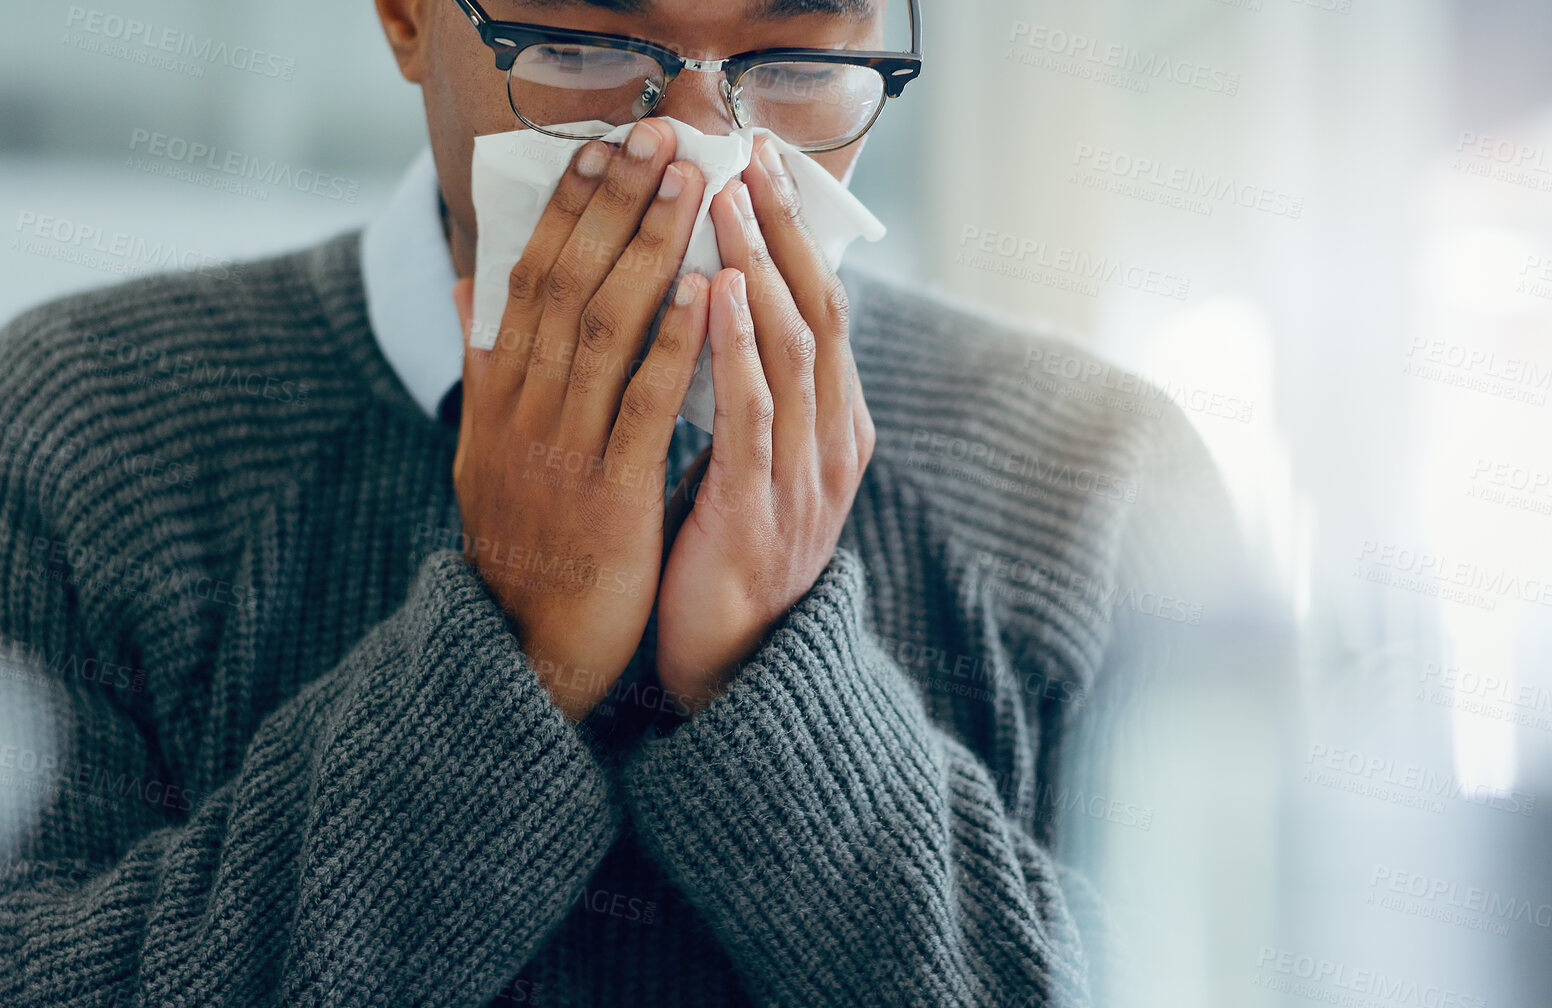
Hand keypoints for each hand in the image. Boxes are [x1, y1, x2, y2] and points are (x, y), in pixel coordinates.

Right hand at [452, 119, 710, 721]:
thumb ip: (483, 363)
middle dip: (613, 206)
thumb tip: (466, 282)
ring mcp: (560, 451)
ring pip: (603, 329)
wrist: (524, 649)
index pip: (525, 279)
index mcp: (495, 395)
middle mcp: (519, 411)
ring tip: (689, 188)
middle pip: (564, 285)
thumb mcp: (485, 447)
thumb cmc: (525, 539)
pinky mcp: (608, 494)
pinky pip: (643, 404)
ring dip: (649, 249)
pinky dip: (672, 342)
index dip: (563, 210)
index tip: (600, 150)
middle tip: (657, 139)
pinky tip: (705, 290)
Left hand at [655, 137, 875, 714]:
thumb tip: (716, 305)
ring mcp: (806, 477)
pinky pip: (755, 412)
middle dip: (786, 231)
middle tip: (752, 158)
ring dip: (762, 269)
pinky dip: (738, 346)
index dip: (796, 234)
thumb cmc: (723, 554)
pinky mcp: (761, 509)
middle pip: (822, 312)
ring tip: (729, 204)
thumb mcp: (748, 462)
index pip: (826, 308)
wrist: (729, 669)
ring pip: (795, 350)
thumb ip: (746, 393)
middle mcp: (835, 443)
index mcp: (834, 427)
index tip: (761, 167)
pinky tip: (719, 294)